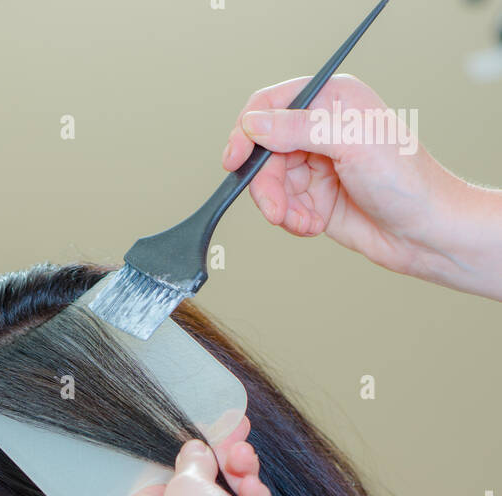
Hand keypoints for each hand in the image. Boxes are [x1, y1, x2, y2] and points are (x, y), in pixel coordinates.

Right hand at [221, 73, 482, 287]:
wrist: (424, 231)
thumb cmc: (404, 179)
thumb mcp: (351, 142)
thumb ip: (299, 129)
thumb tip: (255, 125)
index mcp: (333, 100)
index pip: (272, 104)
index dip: (248, 130)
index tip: (234, 159)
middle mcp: (322, 130)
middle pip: (265, 150)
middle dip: (266, 183)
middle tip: (275, 209)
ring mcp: (318, 166)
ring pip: (271, 183)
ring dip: (280, 207)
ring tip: (300, 221)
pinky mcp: (317, 200)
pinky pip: (285, 208)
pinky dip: (292, 220)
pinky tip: (312, 226)